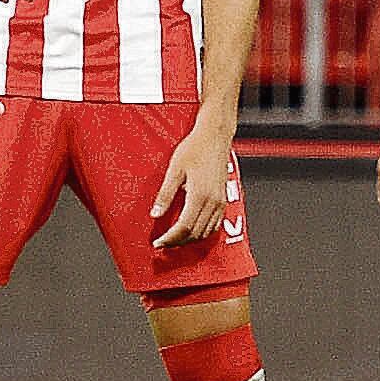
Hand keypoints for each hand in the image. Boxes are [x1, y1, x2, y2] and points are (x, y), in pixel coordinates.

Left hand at [150, 118, 237, 249]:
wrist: (215, 136)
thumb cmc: (195, 148)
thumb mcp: (174, 169)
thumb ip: (165, 195)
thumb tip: (155, 213)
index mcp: (199, 195)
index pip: (183, 227)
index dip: (170, 239)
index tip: (158, 243)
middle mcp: (213, 202)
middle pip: (195, 233)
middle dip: (177, 242)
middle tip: (163, 244)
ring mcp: (220, 202)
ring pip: (206, 232)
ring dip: (190, 240)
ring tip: (174, 239)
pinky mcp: (223, 200)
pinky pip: (214, 225)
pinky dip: (202, 233)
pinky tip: (192, 231)